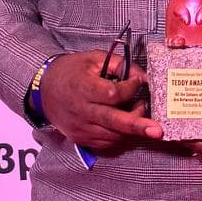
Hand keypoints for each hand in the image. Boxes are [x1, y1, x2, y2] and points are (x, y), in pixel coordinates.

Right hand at [40, 51, 162, 149]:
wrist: (44, 90)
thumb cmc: (71, 71)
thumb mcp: (93, 58)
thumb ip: (118, 65)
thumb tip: (142, 77)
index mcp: (83, 88)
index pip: (113, 94)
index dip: (131, 88)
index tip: (137, 81)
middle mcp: (81, 111)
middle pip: (113, 121)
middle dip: (137, 126)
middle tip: (157, 131)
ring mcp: (81, 128)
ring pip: (113, 134)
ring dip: (131, 127)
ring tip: (140, 113)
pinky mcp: (81, 139)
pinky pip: (106, 142)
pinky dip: (119, 135)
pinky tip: (125, 124)